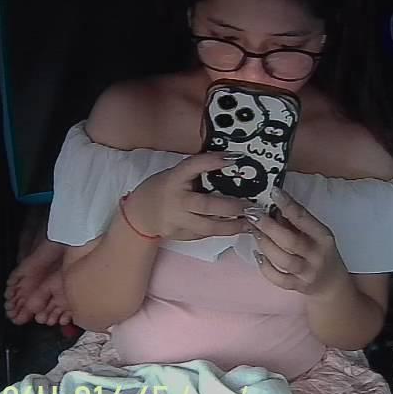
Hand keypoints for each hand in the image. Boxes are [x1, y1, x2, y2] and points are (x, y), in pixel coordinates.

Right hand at [125, 152, 250, 240]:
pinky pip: (205, 234)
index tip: (234, 158)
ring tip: (251, 223)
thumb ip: (198, 170)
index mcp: (175, 178)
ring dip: (233, 225)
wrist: (140, 214)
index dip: (213, 161)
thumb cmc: (164, 188)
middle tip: (253, 205)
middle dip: (233, 206)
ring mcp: (178, 220)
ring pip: (209, 226)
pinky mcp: (181, 235)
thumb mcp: (177, 174)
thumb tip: (231, 161)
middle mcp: (177, 200)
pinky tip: (238, 228)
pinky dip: (222, 231)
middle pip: (207, 205)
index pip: (193, 166)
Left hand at [249, 187, 350, 297]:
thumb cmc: (322, 253)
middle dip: (269, 226)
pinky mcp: (297, 286)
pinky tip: (257, 254)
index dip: (288, 204)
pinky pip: (278, 279)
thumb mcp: (316, 235)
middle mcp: (316, 255)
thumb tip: (273, 207)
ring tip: (254, 231)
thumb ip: (296, 223)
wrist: (333, 284)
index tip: (274, 192)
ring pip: (283, 260)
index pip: (304, 218)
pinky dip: (265, 267)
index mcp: (323, 237)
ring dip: (265, 244)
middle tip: (253, 214)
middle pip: (291, 241)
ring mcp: (307, 273)